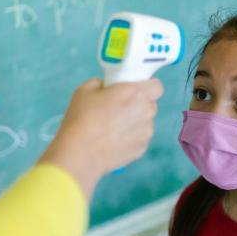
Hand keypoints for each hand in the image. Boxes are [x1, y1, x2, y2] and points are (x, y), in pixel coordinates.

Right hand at [39, 77, 163, 197]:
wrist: (80, 153)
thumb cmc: (82, 119)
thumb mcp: (85, 90)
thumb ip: (102, 83)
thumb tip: (106, 87)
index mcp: (135, 92)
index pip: (156, 86)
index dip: (147, 85)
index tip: (136, 88)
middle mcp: (145, 111)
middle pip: (150, 103)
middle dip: (139, 103)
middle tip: (120, 107)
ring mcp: (146, 131)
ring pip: (146, 121)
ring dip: (135, 121)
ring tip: (113, 127)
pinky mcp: (142, 148)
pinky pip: (140, 137)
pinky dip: (131, 137)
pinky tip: (113, 139)